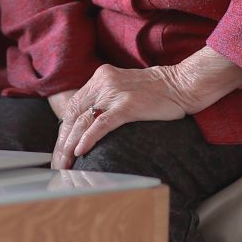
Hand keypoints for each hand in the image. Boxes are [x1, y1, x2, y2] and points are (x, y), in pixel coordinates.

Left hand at [51, 64, 186, 169]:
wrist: (183, 83)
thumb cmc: (158, 91)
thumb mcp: (125, 88)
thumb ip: (108, 99)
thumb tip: (91, 123)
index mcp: (101, 77)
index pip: (74, 106)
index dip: (64, 129)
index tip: (60, 150)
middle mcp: (103, 82)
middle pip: (74, 114)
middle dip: (63, 141)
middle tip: (58, 163)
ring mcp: (114, 93)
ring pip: (83, 121)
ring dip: (71, 145)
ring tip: (65, 164)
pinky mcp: (127, 105)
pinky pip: (102, 124)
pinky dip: (88, 139)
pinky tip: (80, 152)